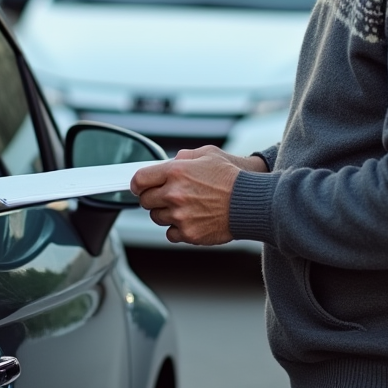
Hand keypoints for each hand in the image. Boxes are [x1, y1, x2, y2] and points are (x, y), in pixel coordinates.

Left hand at [130, 146, 263, 245]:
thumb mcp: (208, 154)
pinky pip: (170, 233)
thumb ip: (184, 157)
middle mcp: (174, 194)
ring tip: (184, 207)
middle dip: (152, 197)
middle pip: (145, 200)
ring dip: (165, 213)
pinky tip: (189, 220)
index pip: (140, 179)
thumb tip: (169, 162)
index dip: (137, 183)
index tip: (139, 186)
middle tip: (165, 196)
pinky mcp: (188, 233)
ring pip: (156, 217)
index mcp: (176, 172)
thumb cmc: (232, 177)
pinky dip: (176, 229)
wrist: (250, 202)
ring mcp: (180, 216)